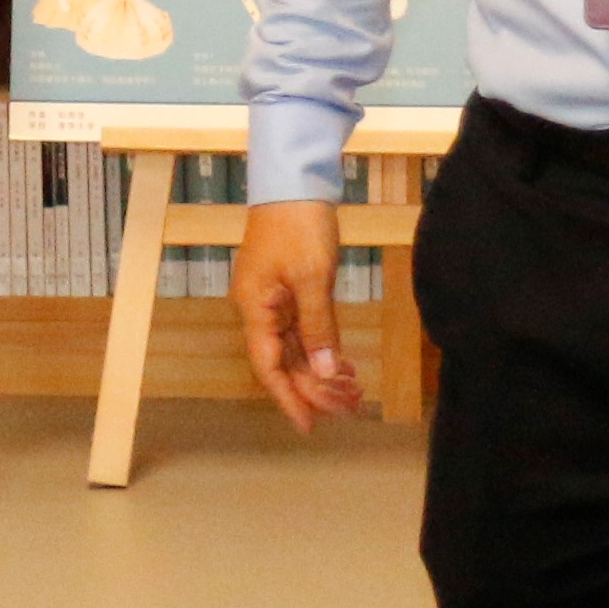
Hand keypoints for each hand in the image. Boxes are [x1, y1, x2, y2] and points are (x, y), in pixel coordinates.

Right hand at [234, 202, 364, 432]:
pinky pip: (304, 330)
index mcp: (255, 308)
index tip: (309, 427)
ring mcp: (274, 299)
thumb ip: (318, 328)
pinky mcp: (289, 289)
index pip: (269, 367)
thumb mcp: (312, 278)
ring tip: (353, 393)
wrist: (295, 180)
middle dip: (315, 389)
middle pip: (284, 362)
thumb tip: (325, 372)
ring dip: (322, 372)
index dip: (289, 399)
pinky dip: (323, 349)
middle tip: (350, 408)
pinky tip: (344, 364)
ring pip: (296, 348)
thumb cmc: (298, 224)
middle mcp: (259, 309)